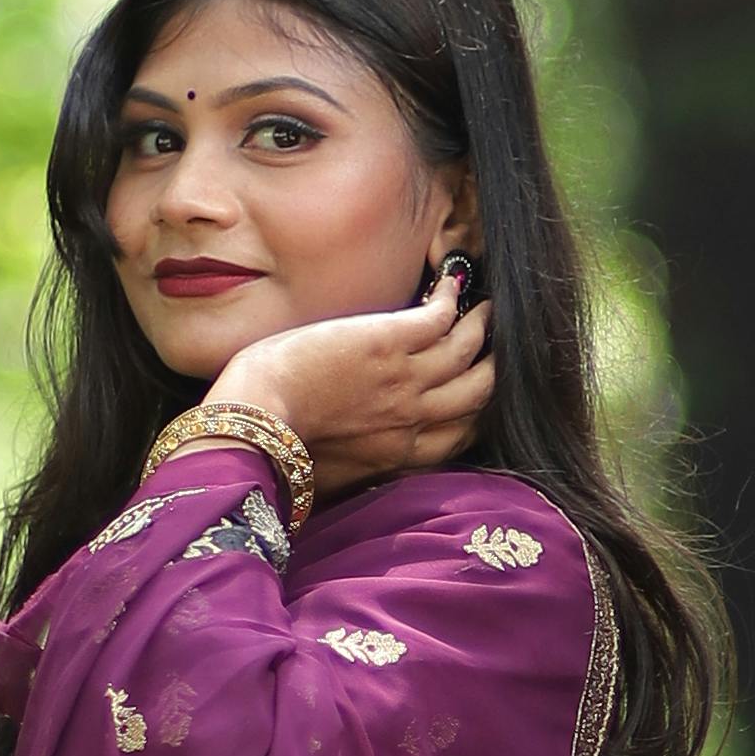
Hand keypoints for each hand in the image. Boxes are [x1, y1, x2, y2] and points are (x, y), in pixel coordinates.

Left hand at [208, 284, 493, 499]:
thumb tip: (365, 467)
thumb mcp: (335, 476)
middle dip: (496, 365)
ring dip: (482, 324)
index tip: (483, 385)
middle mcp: (415, 418)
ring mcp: (406, 379)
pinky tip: (451, 279)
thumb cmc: (282, 449)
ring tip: (486, 306)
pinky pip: (439, 317)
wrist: (258, 419)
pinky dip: (452, 297)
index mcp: (403, 453)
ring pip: (468, 349)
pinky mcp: (387, 342)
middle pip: (481, 391)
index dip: (482, 407)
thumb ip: (363, 468)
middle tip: (497, 341)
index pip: (465, 431)